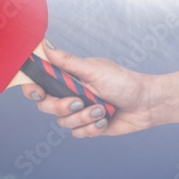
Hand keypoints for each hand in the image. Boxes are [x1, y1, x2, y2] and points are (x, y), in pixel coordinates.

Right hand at [21, 41, 158, 137]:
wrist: (146, 104)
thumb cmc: (124, 82)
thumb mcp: (94, 69)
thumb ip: (68, 62)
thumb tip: (45, 45)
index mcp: (69, 77)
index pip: (40, 82)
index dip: (32, 88)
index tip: (38, 91)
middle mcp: (70, 94)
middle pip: (46, 106)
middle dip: (61, 106)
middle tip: (79, 101)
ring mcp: (79, 111)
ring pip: (63, 122)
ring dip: (83, 117)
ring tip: (102, 110)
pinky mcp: (88, 127)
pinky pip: (78, 133)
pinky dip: (91, 128)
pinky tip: (105, 120)